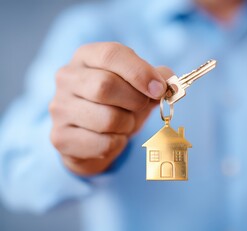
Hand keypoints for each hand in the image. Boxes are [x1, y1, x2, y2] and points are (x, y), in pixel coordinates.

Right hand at [49, 42, 172, 175]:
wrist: (92, 137)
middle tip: (141, 107)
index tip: (159, 89)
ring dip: (127, 125)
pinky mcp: (61, 137)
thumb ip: (156, 78)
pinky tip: (112, 138)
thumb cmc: (118, 104)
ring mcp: (59, 108)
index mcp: (86, 57)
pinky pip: (103, 143)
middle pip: (105, 86)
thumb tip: (170, 84)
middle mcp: (66, 78)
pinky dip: (117, 144)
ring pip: (107, 119)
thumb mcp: (137, 86)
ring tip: (124, 123)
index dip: (140, 72)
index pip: (112, 54)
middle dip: (135, 101)